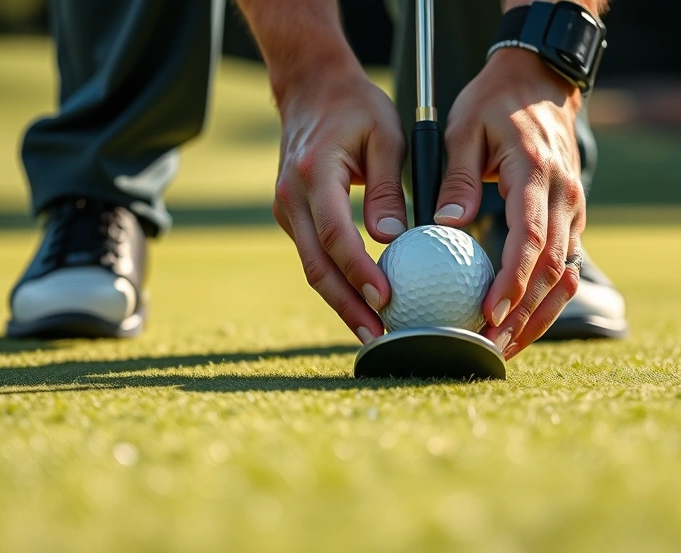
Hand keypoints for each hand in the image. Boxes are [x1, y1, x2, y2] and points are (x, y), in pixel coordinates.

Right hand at [271, 64, 407, 343]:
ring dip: (340, 302)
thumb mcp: (385, 135)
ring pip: (312, 268)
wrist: (310, 87)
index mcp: (314, 173)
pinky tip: (361, 304)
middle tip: (378, 336)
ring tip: (373, 332)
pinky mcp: (292, 217)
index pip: (335, 234)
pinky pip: (313, 257)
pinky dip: (336, 283)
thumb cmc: (355, 107)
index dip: (360, 271)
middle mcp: (291, 196)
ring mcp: (286, 209)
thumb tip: (394, 239)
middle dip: (347, 306)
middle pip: (316, 265)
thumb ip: (386, 189)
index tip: (386, 299)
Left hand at [435, 49, 586, 359]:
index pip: (530, 238)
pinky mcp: (572, 218)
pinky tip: (520, 323)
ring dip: (537, 315)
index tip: (488, 312)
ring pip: (563, 275)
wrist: (541, 80)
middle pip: (551, 269)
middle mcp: (565, 196)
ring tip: (504, 347)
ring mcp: (575, 209)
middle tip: (489, 346)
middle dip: (523, 314)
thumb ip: (458, 178)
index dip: (512, 280)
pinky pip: (564, 266)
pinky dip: (545, 298)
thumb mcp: (465, 128)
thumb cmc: (495, 102)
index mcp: (537, 173)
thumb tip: (445, 224)